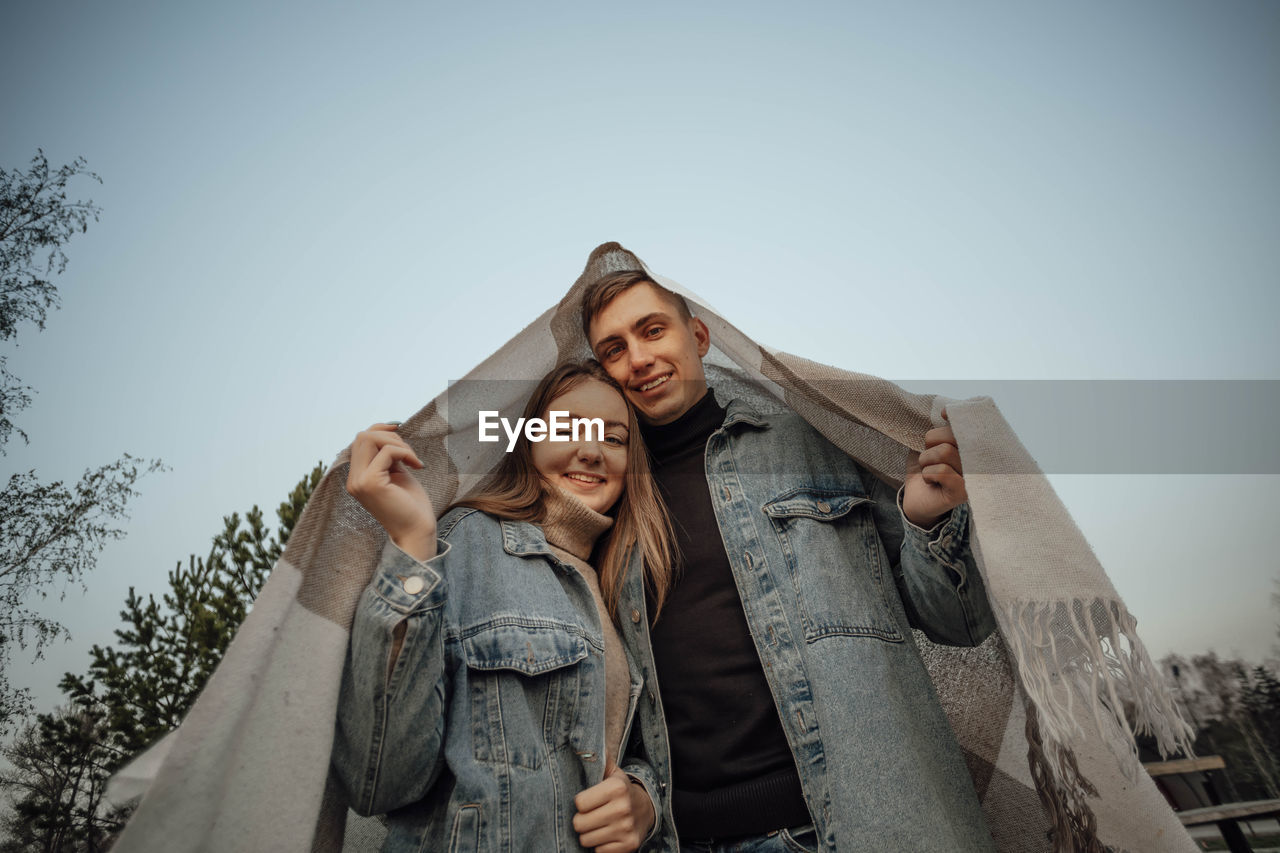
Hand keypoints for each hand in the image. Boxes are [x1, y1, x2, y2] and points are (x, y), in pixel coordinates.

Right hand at [345, 423, 436, 559]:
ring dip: (397, 443)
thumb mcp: (396, 472)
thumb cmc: (411, 505)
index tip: (400, 430)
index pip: (360, 440)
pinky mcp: (371, 483)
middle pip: (362, 436)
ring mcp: (359, 482)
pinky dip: (405, 452)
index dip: (379, 429)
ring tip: (413, 459)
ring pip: (369, 439)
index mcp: (357, 477)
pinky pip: (387, 451)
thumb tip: (389, 429)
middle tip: (410, 453)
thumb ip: (387, 455)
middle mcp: (353, 480)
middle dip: (390, 436)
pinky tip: (417, 465)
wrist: (417, 531)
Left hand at [572, 760, 654, 852]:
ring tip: (597, 825)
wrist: (647, 810)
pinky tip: (607, 835)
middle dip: (581, 820)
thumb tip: (582, 748)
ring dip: (589, 834)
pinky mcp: (628, 846)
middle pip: (579, 824)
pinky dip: (600, 846)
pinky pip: (598, 852)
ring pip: (586, 840)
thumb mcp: (613, 772)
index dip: (580, 803)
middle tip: (589, 815)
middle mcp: (622, 809)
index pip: (579, 803)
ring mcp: (626, 829)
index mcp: (616, 788)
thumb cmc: (621, 790)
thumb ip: (598, 760)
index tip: (587, 801)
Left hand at [902, 409, 966, 528]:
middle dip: (931, 444)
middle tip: (929, 458)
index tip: (943, 414)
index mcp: (973, 448)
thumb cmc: (926, 469)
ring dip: (926, 461)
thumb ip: (941, 428)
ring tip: (929, 471)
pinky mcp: (963, 492)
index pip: (968, 425)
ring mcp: (973, 478)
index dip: (955, 417)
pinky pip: (941, 471)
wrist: (916, 499)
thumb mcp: (931, 444)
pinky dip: (927, 475)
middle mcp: (978, 462)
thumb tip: (946, 411)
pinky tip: (931, 482)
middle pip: (952, 436)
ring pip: (944, 452)